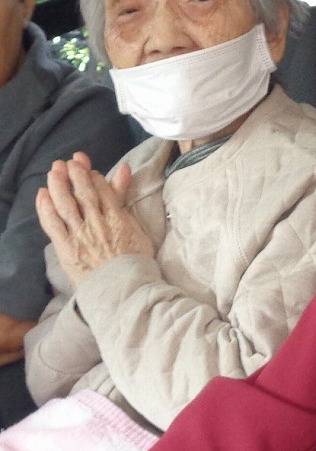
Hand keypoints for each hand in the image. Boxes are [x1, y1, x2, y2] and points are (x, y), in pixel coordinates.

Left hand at [35, 152, 154, 288]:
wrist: (125, 289)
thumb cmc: (136, 262)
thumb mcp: (137, 227)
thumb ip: (125, 198)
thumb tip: (123, 168)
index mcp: (116, 218)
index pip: (101, 190)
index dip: (92, 176)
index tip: (85, 167)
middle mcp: (96, 223)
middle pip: (82, 192)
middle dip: (74, 173)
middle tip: (68, 161)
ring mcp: (80, 235)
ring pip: (65, 204)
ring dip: (58, 184)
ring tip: (54, 171)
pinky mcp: (66, 248)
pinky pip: (53, 224)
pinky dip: (46, 208)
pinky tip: (42, 194)